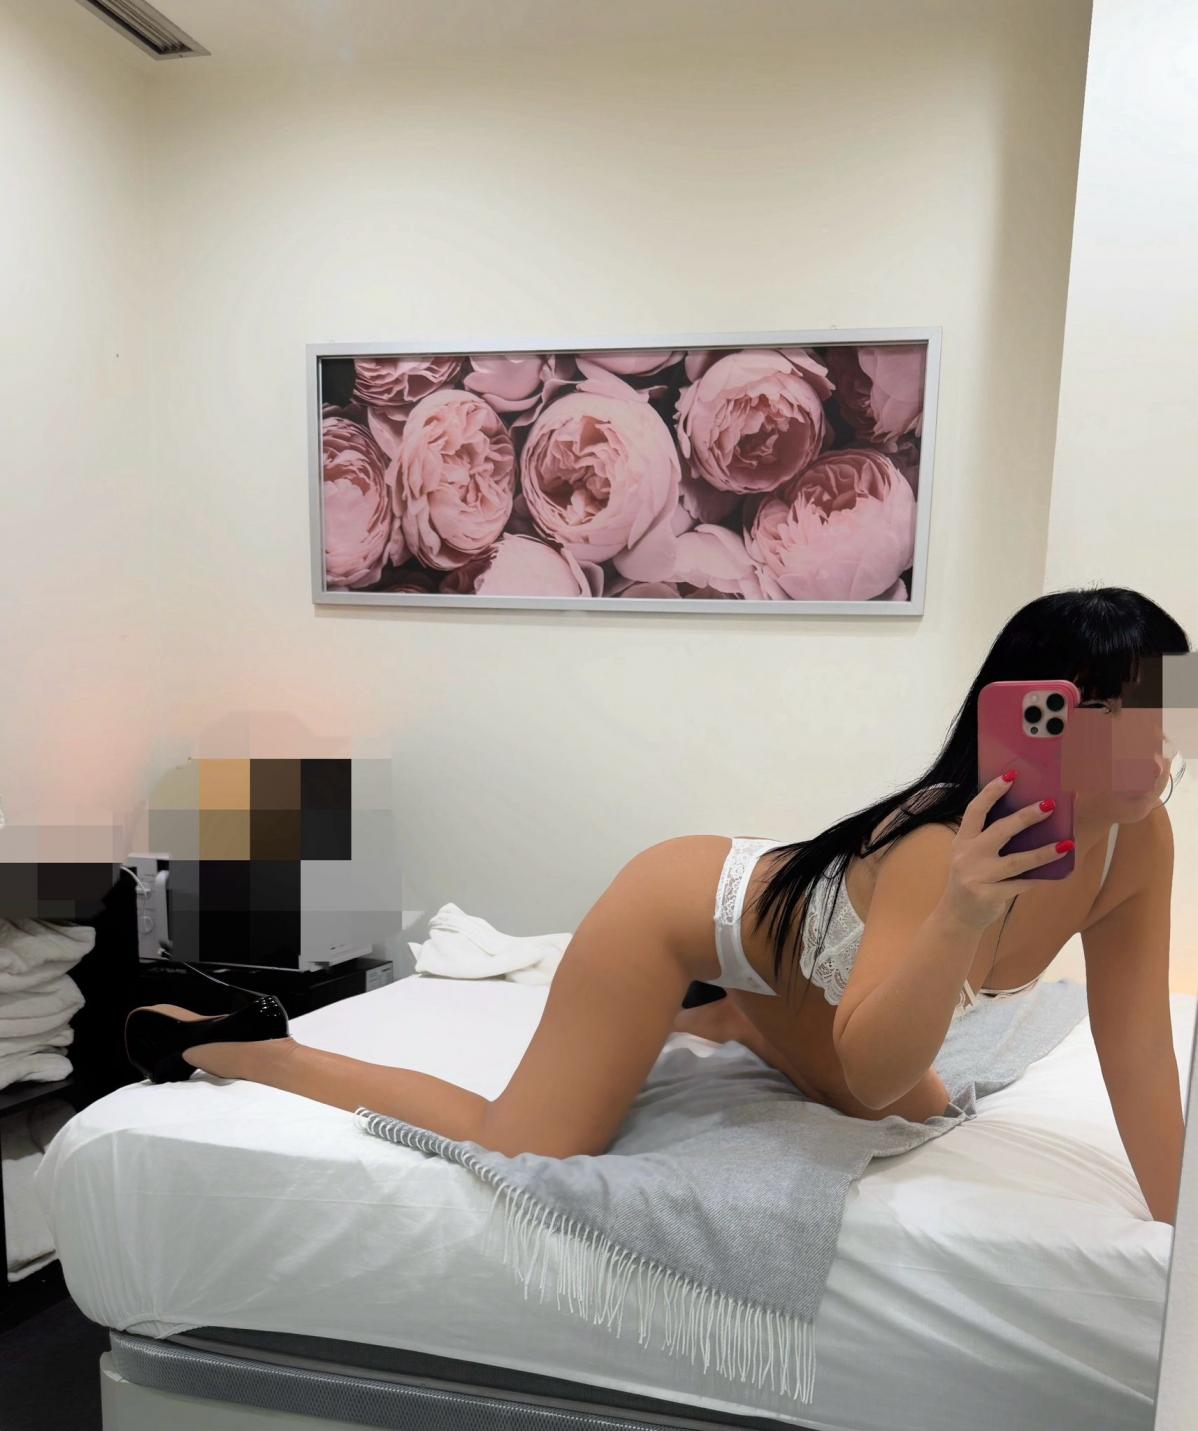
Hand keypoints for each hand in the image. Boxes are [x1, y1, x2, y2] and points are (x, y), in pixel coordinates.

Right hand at [941, 772, 1071, 928]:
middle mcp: (967, 856)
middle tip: (1049, 805)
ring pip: (1016, 861)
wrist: (956, 917)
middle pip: (1000, 831)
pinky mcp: (988, 895)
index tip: (1011, 776)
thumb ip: (988, 839)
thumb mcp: (970, 855)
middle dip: (1026, 816)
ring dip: (1044, 852)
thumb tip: (1028, 817)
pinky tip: (1056, 874)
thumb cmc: (971, 879)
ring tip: (1066, 844)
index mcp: (962, 840)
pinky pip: (1020, 885)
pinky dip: (1039, 879)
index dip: (992, 792)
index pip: (975, 810)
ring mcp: (977, 877)